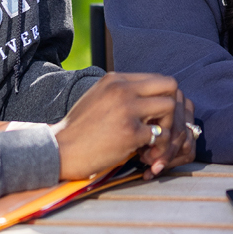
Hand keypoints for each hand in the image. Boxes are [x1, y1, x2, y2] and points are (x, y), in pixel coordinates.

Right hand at [50, 71, 193, 180]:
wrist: (59, 150)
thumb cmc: (79, 129)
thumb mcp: (99, 98)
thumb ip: (122, 93)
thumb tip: (149, 97)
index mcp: (115, 79)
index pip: (157, 78)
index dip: (163, 97)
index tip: (156, 116)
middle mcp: (122, 89)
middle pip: (170, 86)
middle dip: (172, 107)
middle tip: (163, 126)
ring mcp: (127, 109)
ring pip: (169, 108)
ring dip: (168, 127)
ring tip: (155, 143)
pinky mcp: (129, 132)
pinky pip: (159, 135)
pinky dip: (157, 147)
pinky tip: (145, 155)